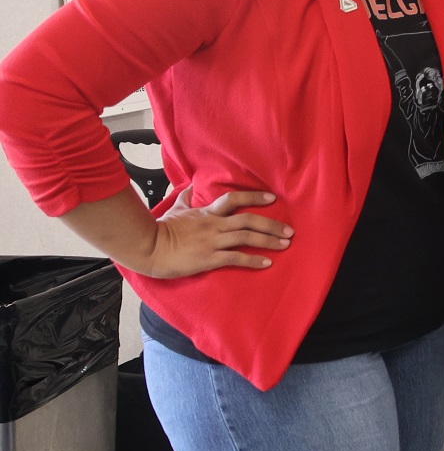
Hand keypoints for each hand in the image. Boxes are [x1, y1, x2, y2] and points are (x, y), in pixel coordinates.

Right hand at [134, 185, 292, 278]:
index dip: (254, 197)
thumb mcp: (174, 210)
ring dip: (268, 241)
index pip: (234, 199)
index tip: (272, 197)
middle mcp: (214, 225)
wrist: (147, 248)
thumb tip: (187, 187)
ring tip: (285, 244)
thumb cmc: (160, 230)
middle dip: (272, 225)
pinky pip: (235, 258)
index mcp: (207, 213)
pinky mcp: (208, 258)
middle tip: (289, 230)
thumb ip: (184, 198)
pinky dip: (253, 260)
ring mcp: (212, 242)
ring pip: (246, 237)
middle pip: (248, 220)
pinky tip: (267, 263)